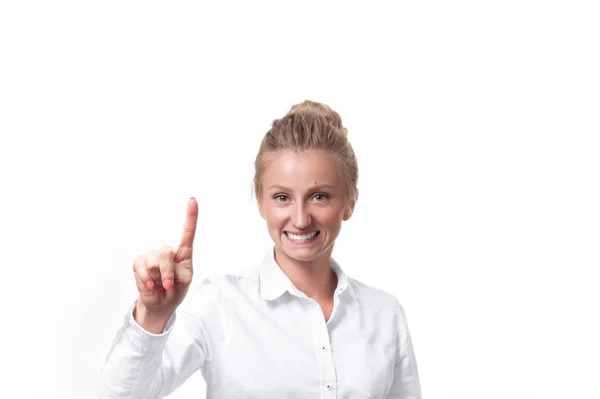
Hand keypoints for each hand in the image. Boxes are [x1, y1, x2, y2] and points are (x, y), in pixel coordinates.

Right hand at [132, 198, 197, 323]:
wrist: (160, 304)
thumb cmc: (176, 290)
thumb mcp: (184, 282)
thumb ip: (177, 271)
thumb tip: (158, 267)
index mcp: (183, 253)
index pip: (188, 232)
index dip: (190, 216)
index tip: (192, 200)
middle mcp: (168, 251)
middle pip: (165, 253)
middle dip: (167, 272)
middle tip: (169, 285)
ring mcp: (152, 256)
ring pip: (153, 262)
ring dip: (158, 278)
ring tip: (160, 285)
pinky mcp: (139, 262)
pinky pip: (141, 268)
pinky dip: (146, 280)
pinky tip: (150, 286)